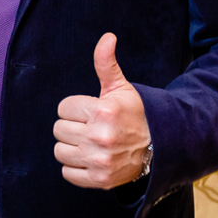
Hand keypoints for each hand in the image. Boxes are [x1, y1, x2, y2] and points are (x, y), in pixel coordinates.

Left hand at [53, 33, 151, 189]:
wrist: (159, 147)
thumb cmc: (135, 114)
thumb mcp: (121, 88)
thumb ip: (106, 63)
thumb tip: (107, 37)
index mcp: (103, 111)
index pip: (64, 108)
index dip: (76, 109)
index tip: (91, 112)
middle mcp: (100, 136)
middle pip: (59, 129)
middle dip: (72, 126)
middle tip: (90, 127)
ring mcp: (99, 160)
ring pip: (60, 151)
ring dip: (71, 147)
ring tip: (88, 143)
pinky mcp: (99, 180)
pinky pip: (67, 173)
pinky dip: (75, 167)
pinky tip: (90, 159)